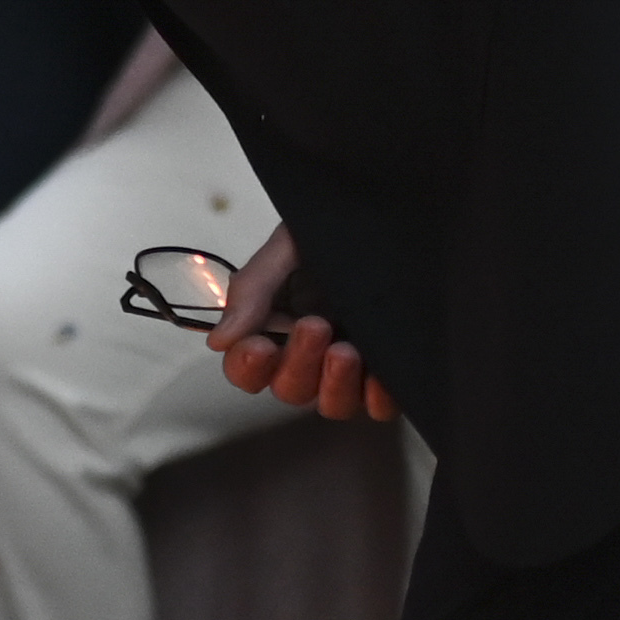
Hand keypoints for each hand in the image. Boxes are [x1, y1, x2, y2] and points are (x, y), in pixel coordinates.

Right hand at [208, 228, 402, 423]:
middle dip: (298, 362)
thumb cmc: (340, 228)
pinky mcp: (391, 370)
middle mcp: (310, 351)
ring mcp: (351, 365)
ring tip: (346, 350)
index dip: (247, 366)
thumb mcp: (289, 246)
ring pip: (330, 405)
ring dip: (334, 384)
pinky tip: (380, 374)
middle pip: (289, 389)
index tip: (258, 346)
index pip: (247, 367)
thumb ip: (253, 290)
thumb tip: (219, 340)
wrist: (400, 213)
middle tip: (315, 325)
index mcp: (277, 323)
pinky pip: (379, 406)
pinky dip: (377, 398)